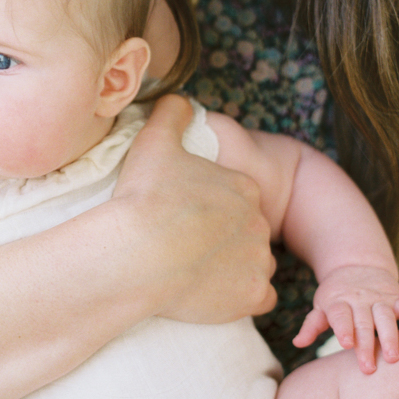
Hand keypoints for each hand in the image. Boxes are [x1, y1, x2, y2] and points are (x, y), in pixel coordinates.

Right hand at [113, 94, 276, 322]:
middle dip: (223, 236)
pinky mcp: (251, 297)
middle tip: (185, 243)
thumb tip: (178, 100)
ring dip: (233, 266)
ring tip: (195, 269)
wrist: (138, 253)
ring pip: (254, 263)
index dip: (210, 205)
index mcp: (243, 186)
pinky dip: (241, 296)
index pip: (236, 196)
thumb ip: (171, 113)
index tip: (184, 213)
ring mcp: (258, 261)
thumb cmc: (145, 197)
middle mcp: (259, 222)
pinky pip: (258, 298)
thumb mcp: (154, 140)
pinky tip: (214, 292)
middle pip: (246, 229)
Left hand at [293, 265, 398, 372]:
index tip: (346, 344)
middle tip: (368, 368)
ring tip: (393, 358)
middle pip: (363, 322)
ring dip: (390, 336)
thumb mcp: (321, 308)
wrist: (355, 267)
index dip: (344, 328)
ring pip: (386, 317)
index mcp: (338, 302)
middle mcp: (359, 300)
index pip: (340, 315)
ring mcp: (379, 299)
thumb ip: (312, 325)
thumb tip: (297, 343)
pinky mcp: (396, 299)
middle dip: (366, 344)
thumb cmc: (336, 298)